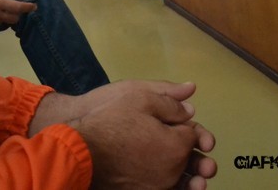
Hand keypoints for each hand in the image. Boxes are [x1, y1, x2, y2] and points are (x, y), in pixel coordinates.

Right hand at [36, 81, 216, 189]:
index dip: (188, 125)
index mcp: (175, 145)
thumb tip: (190, 107)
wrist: (79, 146)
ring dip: (190, 178)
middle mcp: (171, 170)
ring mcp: (156, 186)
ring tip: (193, 178)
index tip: (181, 121)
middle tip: (198, 153)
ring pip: (180, 181)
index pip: (193, 135)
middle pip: (190, 161)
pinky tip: (168, 179)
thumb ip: (169, 100)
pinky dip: (171, 185)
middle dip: (196, 154)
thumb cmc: (107, 119)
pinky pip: (164, 189)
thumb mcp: (138, 96)